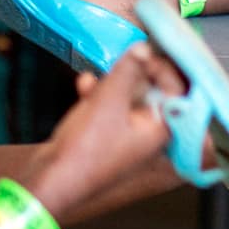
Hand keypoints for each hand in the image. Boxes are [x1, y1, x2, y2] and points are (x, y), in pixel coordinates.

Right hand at [26, 47, 188, 222]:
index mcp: (159, 129)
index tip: (144, 52)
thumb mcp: (109, 101)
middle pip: (150, 93)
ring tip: (93, 79)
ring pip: (127, 99)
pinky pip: (109, 109)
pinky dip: (98, 97)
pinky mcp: (106, 137)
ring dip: (110, 84)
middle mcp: (148, 135)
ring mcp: (126, 137)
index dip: (162, 68)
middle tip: (120, 60)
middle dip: (131, 74)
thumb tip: (144, 48)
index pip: (175, 92)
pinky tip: (83, 88)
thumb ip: (128, 72)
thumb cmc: (87, 147)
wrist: (53, 180)